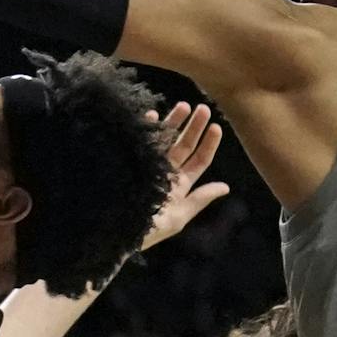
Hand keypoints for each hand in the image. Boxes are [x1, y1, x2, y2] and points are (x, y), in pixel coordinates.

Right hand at [142, 102, 228, 250]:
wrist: (111, 231)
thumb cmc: (146, 230)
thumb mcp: (176, 217)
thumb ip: (199, 200)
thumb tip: (225, 187)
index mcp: (179, 186)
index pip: (199, 161)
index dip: (209, 144)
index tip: (216, 127)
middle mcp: (165, 173)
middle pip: (184, 146)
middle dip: (194, 127)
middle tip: (203, 108)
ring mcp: (147, 164)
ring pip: (164, 139)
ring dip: (173, 122)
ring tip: (183, 105)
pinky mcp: (129, 160)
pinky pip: (140, 140)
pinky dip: (146, 128)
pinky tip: (152, 115)